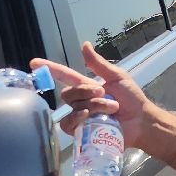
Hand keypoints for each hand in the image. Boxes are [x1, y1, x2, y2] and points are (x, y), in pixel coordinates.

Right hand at [33, 42, 154, 141]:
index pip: (64, 76)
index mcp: (87, 86)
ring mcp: (80, 117)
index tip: (34, 63)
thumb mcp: (117, 77)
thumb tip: (85, 44)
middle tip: (105, 94)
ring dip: (91, 105)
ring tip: (110, 109)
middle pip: (67, 93)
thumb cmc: (132, 99)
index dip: (49, 69)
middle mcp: (81, 101)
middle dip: (86, 92)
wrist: (141, 121)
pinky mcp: (82, 131)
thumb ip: (99, 64)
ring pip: (71, 108)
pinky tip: (90, 116)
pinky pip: (70, 124)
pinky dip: (78, 118)